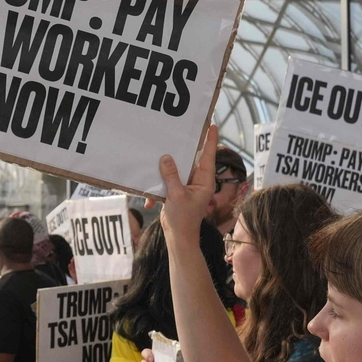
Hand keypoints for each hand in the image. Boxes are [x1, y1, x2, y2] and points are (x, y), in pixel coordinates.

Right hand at [152, 125, 218, 241]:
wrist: (178, 237)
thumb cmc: (183, 218)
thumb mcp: (176, 195)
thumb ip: (171, 175)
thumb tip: (166, 158)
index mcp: (204, 181)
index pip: (209, 156)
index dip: (210, 140)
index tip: (212, 125)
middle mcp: (197, 181)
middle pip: (190, 160)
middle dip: (181, 151)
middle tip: (177, 133)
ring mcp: (186, 186)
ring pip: (175, 170)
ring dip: (164, 171)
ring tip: (155, 162)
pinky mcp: (176, 192)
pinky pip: (166, 182)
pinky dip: (157, 190)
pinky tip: (149, 201)